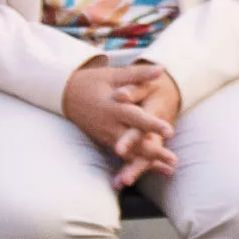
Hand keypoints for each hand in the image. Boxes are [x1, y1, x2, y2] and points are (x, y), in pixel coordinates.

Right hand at [61, 58, 181, 182]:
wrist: (65, 94)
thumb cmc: (93, 82)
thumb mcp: (114, 75)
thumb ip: (138, 75)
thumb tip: (161, 69)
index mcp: (114, 107)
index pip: (136, 117)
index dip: (152, 124)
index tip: (170, 130)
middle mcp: (110, 124)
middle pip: (133, 142)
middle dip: (153, 152)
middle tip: (173, 160)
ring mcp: (107, 135)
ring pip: (129, 153)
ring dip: (148, 162)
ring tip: (170, 169)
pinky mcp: (106, 141)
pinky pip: (124, 155)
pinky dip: (138, 163)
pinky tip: (158, 169)